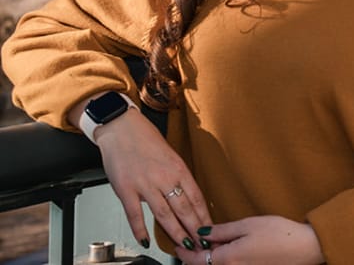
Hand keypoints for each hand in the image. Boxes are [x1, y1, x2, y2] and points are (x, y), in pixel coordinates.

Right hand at [93, 108, 212, 251]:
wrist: (121, 128)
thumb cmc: (146, 141)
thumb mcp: (170, 157)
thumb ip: (177, 178)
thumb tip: (186, 199)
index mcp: (179, 168)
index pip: (197, 198)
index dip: (204, 217)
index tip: (211, 230)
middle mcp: (164, 177)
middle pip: (184, 209)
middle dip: (195, 229)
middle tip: (203, 244)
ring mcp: (144, 184)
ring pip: (164, 214)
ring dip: (175, 232)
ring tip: (184, 246)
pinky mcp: (125, 189)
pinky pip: (135, 214)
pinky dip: (140, 229)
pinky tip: (146, 240)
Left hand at [178, 216, 322, 264]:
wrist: (306, 248)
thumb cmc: (281, 234)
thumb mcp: (248, 225)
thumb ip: (222, 231)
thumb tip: (201, 233)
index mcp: (228, 259)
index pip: (196, 260)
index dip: (184, 253)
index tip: (178, 246)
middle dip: (196, 258)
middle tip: (194, 245)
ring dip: (212, 259)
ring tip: (214, 245)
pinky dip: (225, 261)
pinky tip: (232, 250)